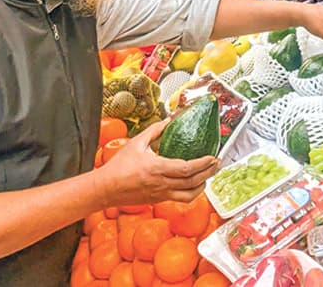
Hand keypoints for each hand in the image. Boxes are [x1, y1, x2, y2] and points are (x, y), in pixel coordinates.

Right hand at [92, 120, 218, 206]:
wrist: (105, 189)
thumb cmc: (118, 166)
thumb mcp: (136, 143)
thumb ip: (154, 131)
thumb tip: (168, 121)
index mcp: (157, 168)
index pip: (187, 169)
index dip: (203, 164)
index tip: (213, 157)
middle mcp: (162, 184)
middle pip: (193, 182)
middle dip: (209, 173)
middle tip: (217, 164)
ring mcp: (161, 194)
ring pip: (189, 195)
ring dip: (202, 186)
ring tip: (209, 175)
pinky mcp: (158, 200)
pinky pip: (180, 199)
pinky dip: (192, 193)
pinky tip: (194, 185)